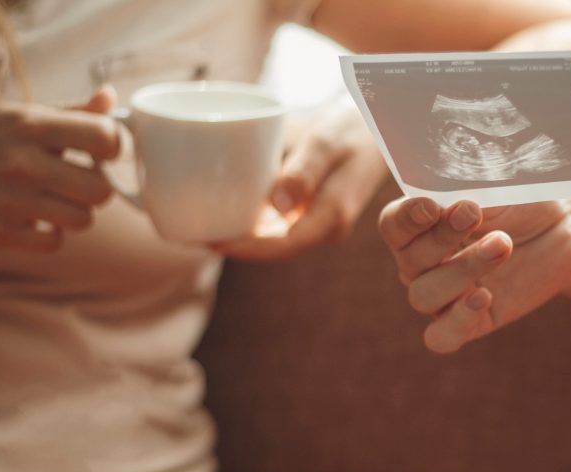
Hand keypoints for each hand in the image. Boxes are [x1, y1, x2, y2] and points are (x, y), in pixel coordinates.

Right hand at [0, 88, 119, 251]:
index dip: (111, 148)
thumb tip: (110, 98)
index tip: (99, 153)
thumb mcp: (15, 117)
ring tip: (49, 201)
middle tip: (73, 183)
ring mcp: (8, 198)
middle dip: (93, 189)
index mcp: (28, 124)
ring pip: (83, 219)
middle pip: (101, 190)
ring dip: (72, 214)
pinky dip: (47, 236)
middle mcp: (20, 160)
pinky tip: (29, 220)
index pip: (105, 137)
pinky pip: (54, 243)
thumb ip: (69, 112)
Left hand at [213, 94, 387, 260]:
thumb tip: (278, 206)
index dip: (245, 249)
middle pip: (274, 248)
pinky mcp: (312, 212)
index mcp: (331, 216)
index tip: (210, 242)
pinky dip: (253, 224)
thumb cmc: (351, 126)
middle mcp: (326, 227)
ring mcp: (320, 222)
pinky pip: (279, 226)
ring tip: (200, 227)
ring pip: (275, 239)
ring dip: (241, 237)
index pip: (282, 245)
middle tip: (191, 235)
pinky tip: (225, 214)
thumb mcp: (327, 141)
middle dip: (235, 247)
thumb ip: (304, 171)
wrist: (379, 123)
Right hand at [378, 197, 570, 351]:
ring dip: (460, 270)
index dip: (406, 217)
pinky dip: (457, 321)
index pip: (393, 225)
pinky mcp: (470, 322)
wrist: (564, 228)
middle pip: (409, 261)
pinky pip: (441, 337)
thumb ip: (465, 193)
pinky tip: (484, 298)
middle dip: (441, 237)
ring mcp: (445, 295)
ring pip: (423, 297)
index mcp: (420, 225)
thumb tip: (446, 201)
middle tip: (473, 214)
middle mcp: (423, 263)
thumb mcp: (497, 188)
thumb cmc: (523, 201)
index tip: (431, 206)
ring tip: (502, 245)